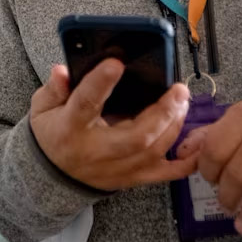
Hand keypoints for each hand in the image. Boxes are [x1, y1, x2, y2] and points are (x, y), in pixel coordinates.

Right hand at [30, 60, 197, 190]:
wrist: (50, 179)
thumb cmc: (52, 134)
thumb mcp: (42, 108)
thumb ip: (54, 88)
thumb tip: (63, 70)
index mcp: (70, 128)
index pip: (86, 104)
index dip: (101, 83)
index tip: (116, 63)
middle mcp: (96, 151)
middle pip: (136, 136)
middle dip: (162, 112)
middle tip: (178, 89)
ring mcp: (117, 169)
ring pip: (153, 151)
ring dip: (174, 126)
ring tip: (183, 102)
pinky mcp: (131, 179)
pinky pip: (164, 174)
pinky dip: (186, 163)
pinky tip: (199, 146)